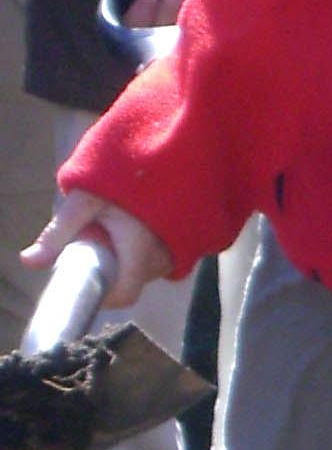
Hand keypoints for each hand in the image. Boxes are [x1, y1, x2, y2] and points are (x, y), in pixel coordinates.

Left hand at [23, 190, 173, 307]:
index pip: (125, 295)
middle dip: (113, 270)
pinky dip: (146, 254)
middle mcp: (163, 255)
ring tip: (121, 229)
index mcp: (139, 249)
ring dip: (129, 261)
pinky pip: (163, 261)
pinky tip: (139, 228)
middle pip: (133, 282)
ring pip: (147, 272)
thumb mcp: (84, 201)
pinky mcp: (186, 243)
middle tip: (100, 240)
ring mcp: (178, 250)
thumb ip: (58, 232)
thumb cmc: (125, 175)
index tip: (88, 281)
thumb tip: (28, 261)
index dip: (103, 296)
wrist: (166, 153)